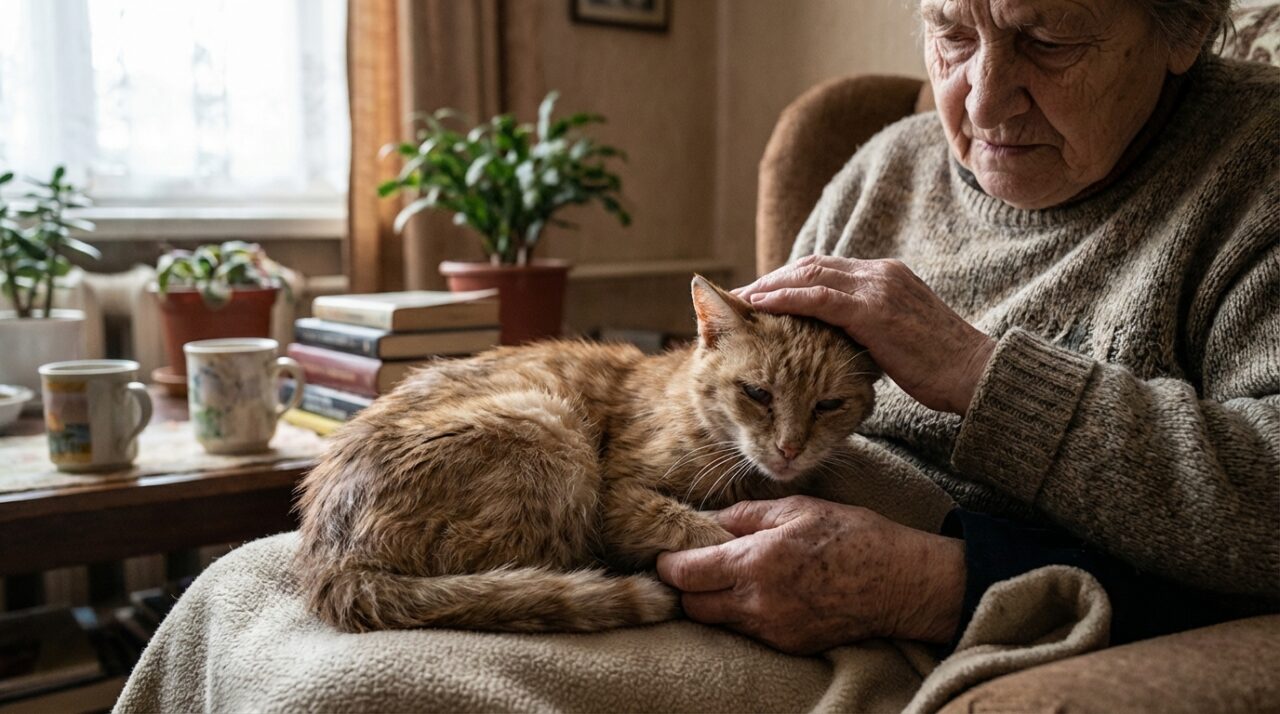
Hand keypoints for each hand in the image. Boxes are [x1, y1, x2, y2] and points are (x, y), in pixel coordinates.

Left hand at [656, 496, 964, 654]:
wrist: (899, 581)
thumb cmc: (851, 535)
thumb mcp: (795, 508)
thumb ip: (745, 516)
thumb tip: (710, 520)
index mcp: (754, 562)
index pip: (684, 574)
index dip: (668, 564)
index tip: (667, 554)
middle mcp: (757, 602)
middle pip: (692, 606)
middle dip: (687, 587)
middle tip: (697, 566)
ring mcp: (773, 629)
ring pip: (718, 622)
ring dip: (715, 602)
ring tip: (732, 578)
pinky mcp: (788, 645)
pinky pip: (749, 632)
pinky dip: (745, 615)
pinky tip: (765, 593)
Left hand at [735, 255, 995, 414]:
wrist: (974, 374)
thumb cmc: (938, 367)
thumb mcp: (897, 337)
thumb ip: (867, 328)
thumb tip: (835, 341)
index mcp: (885, 276)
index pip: (826, 269)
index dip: (790, 280)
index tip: (762, 296)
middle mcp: (880, 273)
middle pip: (812, 266)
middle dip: (773, 279)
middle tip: (740, 296)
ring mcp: (878, 288)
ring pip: (810, 275)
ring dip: (771, 286)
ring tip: (740, 300)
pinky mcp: (874, 310)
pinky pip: (818, 298)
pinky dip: (786, 298)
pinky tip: (761, 307)